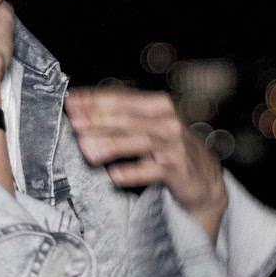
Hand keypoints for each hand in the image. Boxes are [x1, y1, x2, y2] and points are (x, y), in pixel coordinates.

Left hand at [64, 86, 227, 242]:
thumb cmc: (170, 147)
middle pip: (128, 118)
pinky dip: (134, 172)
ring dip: (111, 144)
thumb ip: (121, 118)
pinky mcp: (179, 170)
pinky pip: (154, 170)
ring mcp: (174, 145)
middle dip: (99, 119)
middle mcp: (167, 121)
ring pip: (139, 141)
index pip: (121, 98)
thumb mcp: (149, 127)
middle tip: (75, 122)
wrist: (205, 178)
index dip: (95, 99)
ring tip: (87, 148)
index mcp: (157, 105)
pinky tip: (114, 175)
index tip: (71, 100)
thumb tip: (82, 113)